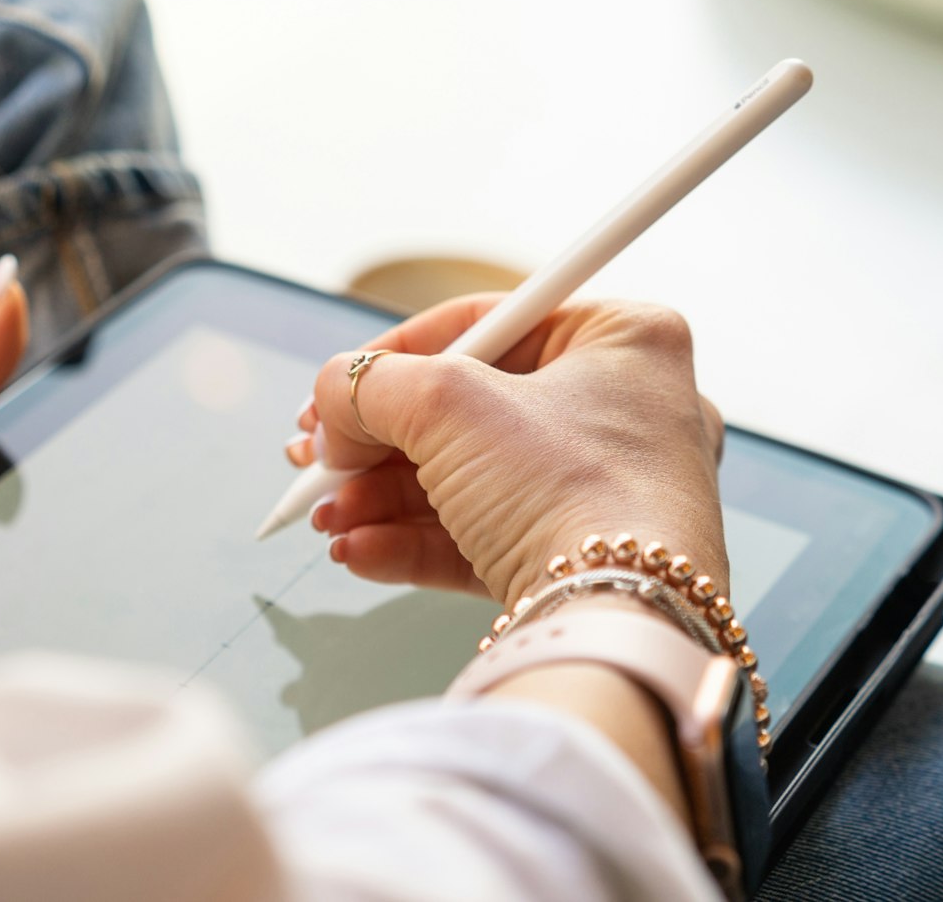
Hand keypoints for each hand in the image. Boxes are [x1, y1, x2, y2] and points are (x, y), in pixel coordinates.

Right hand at [296, 293, 726, 608]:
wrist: (618, 618)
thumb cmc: (564, 487)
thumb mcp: (445, 403)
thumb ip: (371, 384)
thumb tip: (333, 400)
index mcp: (620, 341)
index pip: (485, 324)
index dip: (392, 355)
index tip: (337, 387)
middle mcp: (623, 411)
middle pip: (466, 411)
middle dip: (376, 444)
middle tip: (319, 458)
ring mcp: (606, 492)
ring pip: (467, 481)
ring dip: (381, 499)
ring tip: (328, 519)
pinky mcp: (583, 562)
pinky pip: (488, 536)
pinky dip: (416, 542)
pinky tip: (359, 551)